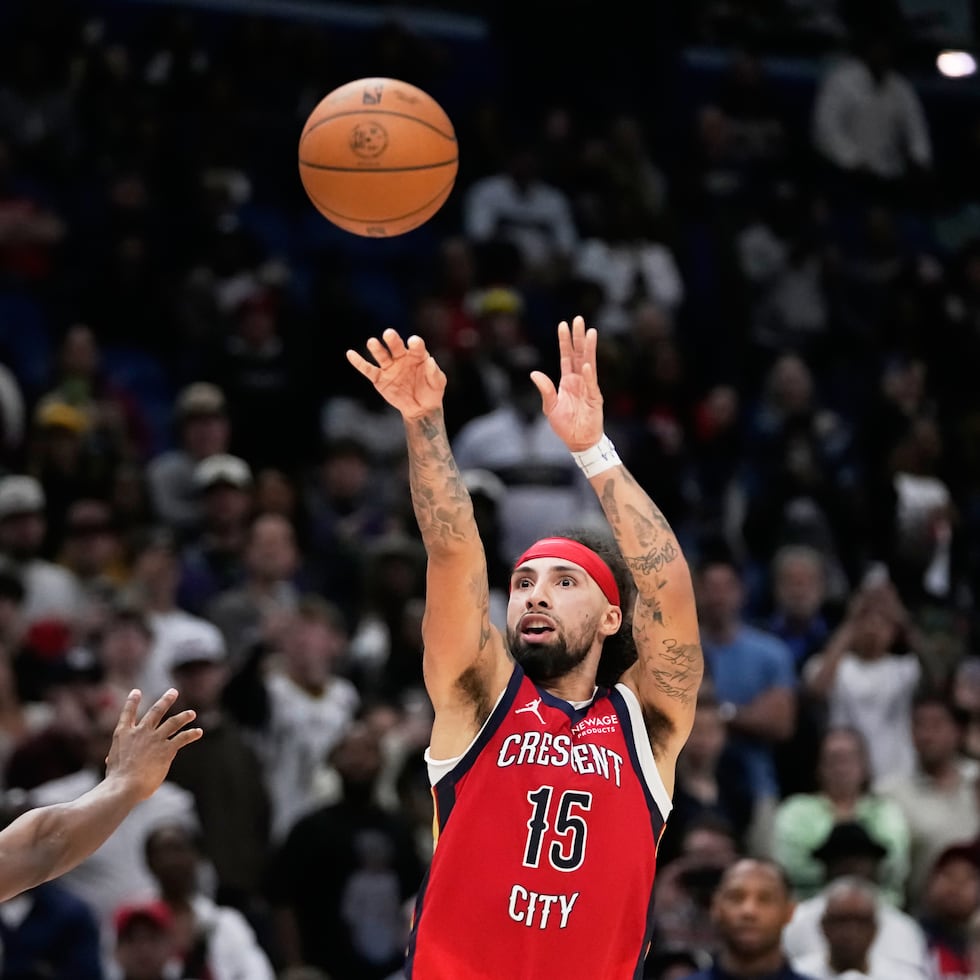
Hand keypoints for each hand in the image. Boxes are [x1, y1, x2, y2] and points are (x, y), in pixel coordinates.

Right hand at [105, 689, 201, 799]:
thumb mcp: (112, 764)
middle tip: (173, 691)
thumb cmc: (115, 780)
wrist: (124, 786)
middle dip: (166, 700)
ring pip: (173, 722)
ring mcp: (154, 739)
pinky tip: (198, 732)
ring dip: (184, 716)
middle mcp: (140, 732)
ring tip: (191, 713)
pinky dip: (192, 734)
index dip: (132, 701)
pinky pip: (182, 738)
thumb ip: (115, 757)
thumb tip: (110, 760)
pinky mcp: (166, 749)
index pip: (127, 714)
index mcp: (123, 734)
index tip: (136, 692)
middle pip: (156, 711)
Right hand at [347, 329, 445, 419]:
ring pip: (382, 355)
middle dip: (392, 340)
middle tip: (388, 334)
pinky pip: (368, 369)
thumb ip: (435, 373)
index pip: (416, 346)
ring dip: (376, 349)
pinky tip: (350, 354)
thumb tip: (430, 360)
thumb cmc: (432, 392)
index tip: (413, 342)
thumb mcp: (438, 383)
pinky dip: (358, 362)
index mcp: (417, 355)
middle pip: (396, 346)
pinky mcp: (379, 378)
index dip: (415, 344)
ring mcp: (389, 367)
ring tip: (372, 342)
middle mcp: (401, 358)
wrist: (421, 408)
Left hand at [530, 316, 603, 450]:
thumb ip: (545, 389)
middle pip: (578, 354)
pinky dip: (587, 375)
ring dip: (588, 348)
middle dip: (578, 337)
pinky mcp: (595, 398)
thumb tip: (534, 373)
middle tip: (579, 320)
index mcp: (568, 381)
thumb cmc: (566, 425)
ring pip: (588, 363)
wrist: (579, 441)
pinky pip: (591, 384)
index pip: (566, 356)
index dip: (565, 341)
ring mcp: (588, 387)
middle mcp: (579, 380)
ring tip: (590, 332)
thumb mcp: (550, 407)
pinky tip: (585, 364)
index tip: (563, 325)